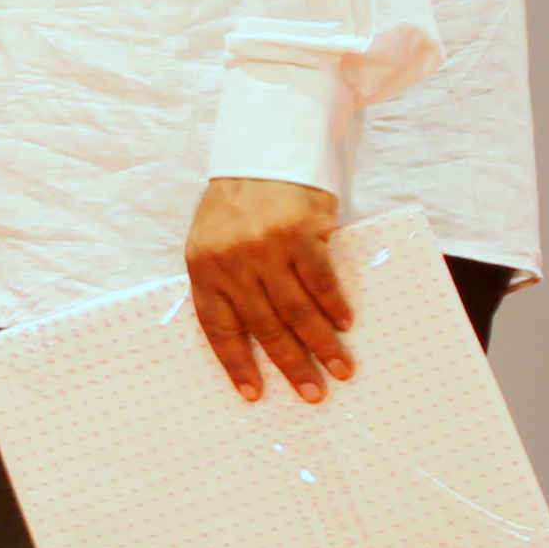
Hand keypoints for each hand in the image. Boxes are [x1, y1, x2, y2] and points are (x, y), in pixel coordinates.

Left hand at [186, 175, 351, 403]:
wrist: (262, 152)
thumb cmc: (238, 203)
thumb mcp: (214, 241)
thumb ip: (229, 282)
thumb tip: (257, 335)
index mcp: (203, 268)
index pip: (218, 328)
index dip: (237, 363)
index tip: (255, 395)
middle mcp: (231, 263)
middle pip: (264, 326)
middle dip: (291, 364)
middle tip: (313, 394)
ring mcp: (265, 249)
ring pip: (296, 310)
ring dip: (322, 344)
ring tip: (342, 370)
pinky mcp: (299, 235)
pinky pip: (320, 281)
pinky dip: (334, 306)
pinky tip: (346, 326)